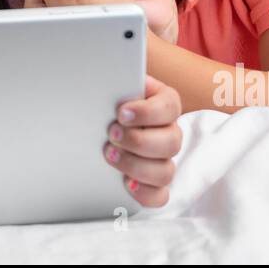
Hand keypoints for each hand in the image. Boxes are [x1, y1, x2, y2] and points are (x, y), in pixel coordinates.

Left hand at [103, 75, 182, 207]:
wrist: (97, 117)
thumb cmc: (109, 98)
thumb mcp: (115, 82)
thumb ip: (117, 79)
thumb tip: (102, 72)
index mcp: (164, 103)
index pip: (169, 106)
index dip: (147, 112)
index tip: (121, 112)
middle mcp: (169, 131)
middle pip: (171, 142)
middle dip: (138, 140)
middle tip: (112, 134)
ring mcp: (164, 159)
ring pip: (166, 171)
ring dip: (137, 166)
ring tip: (110, 155)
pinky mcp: (154, 183)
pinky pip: (160, 195)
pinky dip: (145, 193)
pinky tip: (126, 183)